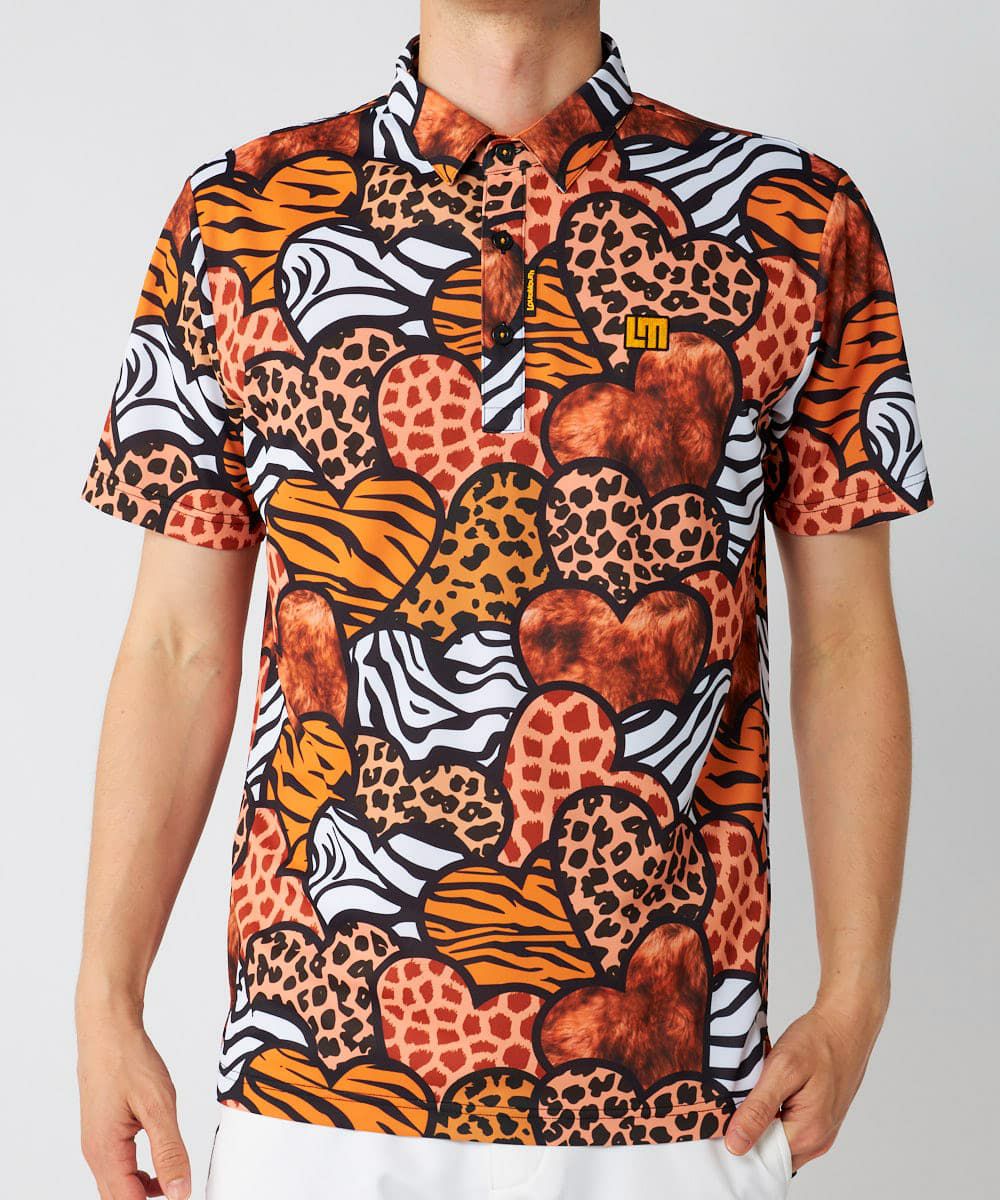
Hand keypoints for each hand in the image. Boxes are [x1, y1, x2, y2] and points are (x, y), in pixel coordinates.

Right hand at [78, 1009, 190, 1199]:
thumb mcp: (158, 1106)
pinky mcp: (102, 1132)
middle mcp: (95, 1154)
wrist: (108, 1030)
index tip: (181, 1196)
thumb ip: (169, 1152)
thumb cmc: (128, 1060)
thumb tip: (179, 1192)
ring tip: (175, 1174)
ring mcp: (96, 1144)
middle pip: (120, 1199)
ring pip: (118, 1185)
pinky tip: (160, 1155)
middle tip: (180, 1187)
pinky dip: (138, 1171)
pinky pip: (118, 1166)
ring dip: (145, 1189)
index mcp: (106, 1153)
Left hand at [723, 1000, 883, 1171]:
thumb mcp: (782, 1070)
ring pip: (779, 1140)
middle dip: (748, 1132)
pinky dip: (774, 1115)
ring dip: (762, 1122)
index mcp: (808, 1134)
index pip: (761, 1158)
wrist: (846, 1025)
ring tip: (753, 1092)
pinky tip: (768, 1092)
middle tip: (735, 1099)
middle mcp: (817, 1141)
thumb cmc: (817, 1042)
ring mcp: (820, 1132)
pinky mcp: (819, 1120)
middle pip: (770, 1153)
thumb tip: (736, 1145)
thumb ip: (758, 1110)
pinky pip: (789, 1129)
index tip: (722, 1118)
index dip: (738, 1141)